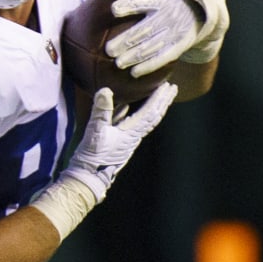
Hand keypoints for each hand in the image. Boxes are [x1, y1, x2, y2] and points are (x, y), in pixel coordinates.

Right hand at [60, 82, 176, 202]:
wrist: (89, 176)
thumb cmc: (93, 155)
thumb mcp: (95, 131)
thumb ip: (101, 111)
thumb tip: (105, 90)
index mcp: (131, 133)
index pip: (150, 112)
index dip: (158, 98)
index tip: (167, 85)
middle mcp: (134, 136)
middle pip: (154, 116)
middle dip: (163, 101)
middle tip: (173, 87)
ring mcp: (128, 140)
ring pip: (147, 121)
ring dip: (155, 107)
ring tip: (161, 96)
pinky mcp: (121, 142)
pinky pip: (135, 125)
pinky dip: (138, 114)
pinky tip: (131, 106)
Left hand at [102, 0, 230, 75]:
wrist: (200, 10)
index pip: (143, 0)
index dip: (129, 4)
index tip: (114, 10)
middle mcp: (167, 14)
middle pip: (144, 29)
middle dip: (126, 40)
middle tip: (108, 50)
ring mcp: (174, 31)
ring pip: (152, 46)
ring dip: (135, 56)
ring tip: (118, 64)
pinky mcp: (179, 45)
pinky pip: (163, 58)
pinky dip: (149, 66)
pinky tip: (134, 73)